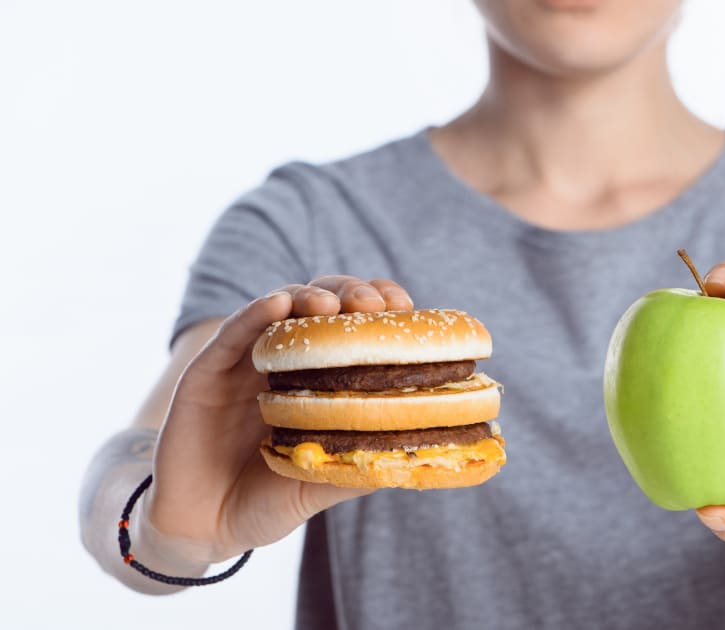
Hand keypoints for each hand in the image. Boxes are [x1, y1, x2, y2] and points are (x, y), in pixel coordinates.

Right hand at [145, 276, 412, 563]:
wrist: (204, 529)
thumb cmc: (266, 502)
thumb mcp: (320, 484)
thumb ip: (358, 464)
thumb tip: (415, 453)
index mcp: (318, 380)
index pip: (354, 328)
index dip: (380, 311)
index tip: (406, 309)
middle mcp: (285, 362)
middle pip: (322, 305)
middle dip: (352, 294)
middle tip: (374, 305)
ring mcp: (245, 362)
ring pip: (280, 307)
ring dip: (309, 297)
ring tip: (331, 305)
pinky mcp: (206, 371)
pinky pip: (233, 332)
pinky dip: (255, 313)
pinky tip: (278, 304)